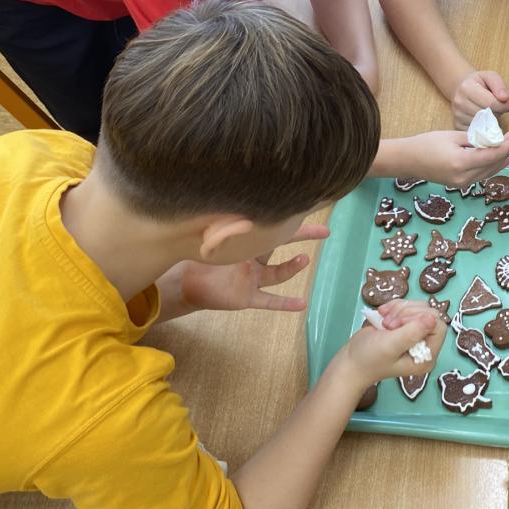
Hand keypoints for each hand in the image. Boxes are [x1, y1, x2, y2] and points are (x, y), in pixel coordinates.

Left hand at [172, 222, 329, 315]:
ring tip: (304, 260)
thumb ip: (230, 222)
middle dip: (304, 237)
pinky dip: (284, 303)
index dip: (290, 220)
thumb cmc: (196, 254)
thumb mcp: (214, 233)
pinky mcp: (247, 297)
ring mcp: (252, 279)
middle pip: (283, 246)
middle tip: (325, 232)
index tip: (308, 207)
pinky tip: (302, 304)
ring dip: (292, 268)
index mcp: (247, 242)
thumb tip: (247, 205)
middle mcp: (254, 259)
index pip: (272, 228)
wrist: (182, 281)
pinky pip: (269, 301)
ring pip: (278, 274)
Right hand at [343, 300, 447, 388]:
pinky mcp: (405, 324)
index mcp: (427, 356)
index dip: (419, 319)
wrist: (351, 360)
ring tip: (385, 323)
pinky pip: (407, 306)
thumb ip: (412, 333)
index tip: (399, 325)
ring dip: (399, 310)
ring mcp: (415, 333)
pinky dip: (394, 307)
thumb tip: (432, 317)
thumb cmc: (369, 359)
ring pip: (418, 307)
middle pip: (429, 313)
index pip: (438, 326)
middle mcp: (425, 344)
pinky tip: (383, 315)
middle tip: (389, 325)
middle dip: (407, 314)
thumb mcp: (390, 346)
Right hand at [407, 129, 508, 187]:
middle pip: (492, 166)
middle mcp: (463, 177)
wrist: (408, 160)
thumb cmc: (427, 144)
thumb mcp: (452, 136)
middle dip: (506, 152)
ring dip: (501, 161)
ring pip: (488, 173)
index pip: (492, 156)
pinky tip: (498, 161)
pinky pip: (480, 176)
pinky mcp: (459, 185)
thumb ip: (474, 139)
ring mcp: (462, 184)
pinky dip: (491, 167)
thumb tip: (491, 140)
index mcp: (461, 163)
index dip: (506, 146)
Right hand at [452, 70, 508, 129]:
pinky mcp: (458, 125)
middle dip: (498, 113)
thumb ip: (500, 85)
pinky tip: (485, 120)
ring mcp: (457, 115)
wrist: (461, 88)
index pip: (490, 103)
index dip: (504, 106)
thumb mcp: (490, 77)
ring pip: (483, 125)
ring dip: (491, 121)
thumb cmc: (479, 83)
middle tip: (499, 107)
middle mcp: (459, 102)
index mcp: (467, 88)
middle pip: (487, 115)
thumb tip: (506, 98)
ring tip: (490, 112)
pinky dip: (484, 128)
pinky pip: (477, 131)